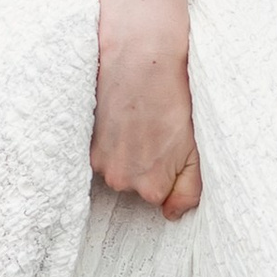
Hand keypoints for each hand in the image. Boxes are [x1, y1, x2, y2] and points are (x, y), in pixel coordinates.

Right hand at [91, 16, 201, 216]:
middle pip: (134, 182)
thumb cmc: (172, 100)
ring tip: (134, 122)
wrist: (140, 61)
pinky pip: (99, 154)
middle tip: (151, 129)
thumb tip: (172, 215)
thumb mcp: (193, 149)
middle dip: (143, 162)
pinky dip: (107, 140)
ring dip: (123, 151)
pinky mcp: (84, 144)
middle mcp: (121, 182)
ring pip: (116, 167)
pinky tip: (117, 119)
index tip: (167, 143)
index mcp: (151, 187)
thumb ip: (188, 189)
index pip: (158, 195)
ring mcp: (100, 164)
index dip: (165, 168)